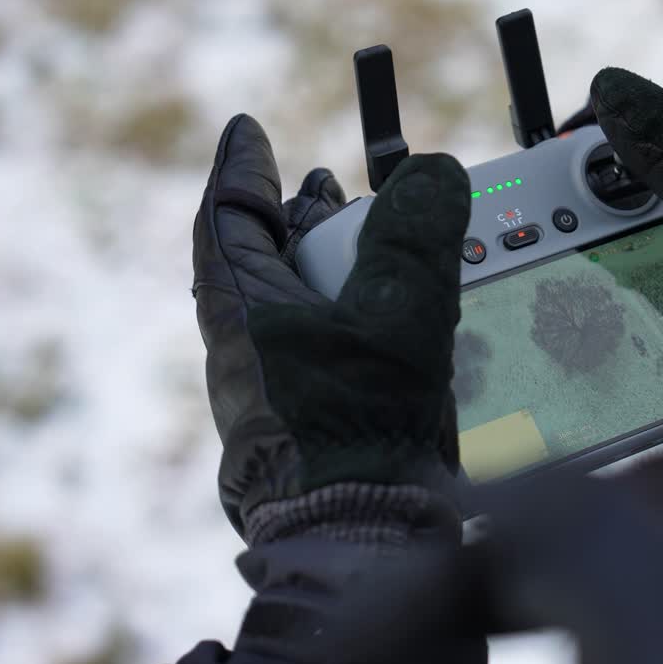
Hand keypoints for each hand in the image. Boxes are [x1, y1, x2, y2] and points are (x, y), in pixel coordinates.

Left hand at [192, 114, 469, 535]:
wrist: (355, 531)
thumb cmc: (356, 429)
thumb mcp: (397, 312)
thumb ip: (418, 237)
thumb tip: (433, 173)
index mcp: (244, 309)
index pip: (229, 215)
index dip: (243, 166)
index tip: (249, 132)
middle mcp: (249, 346)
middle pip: (268, 258)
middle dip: (303, 217)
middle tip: (333, 186)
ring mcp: (277, 385)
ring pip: (302, 303)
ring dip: (339, 267)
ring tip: (385, 246)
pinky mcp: (312, 417)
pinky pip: (327, 346)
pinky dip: (358, 316)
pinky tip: (403, 321)